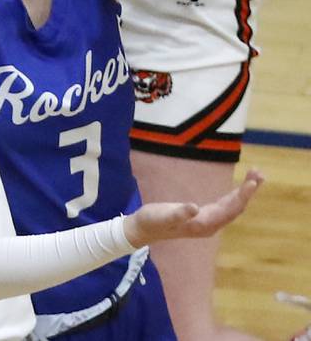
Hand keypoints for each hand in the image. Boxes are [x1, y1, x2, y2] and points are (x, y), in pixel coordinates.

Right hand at [123, 168, 263, 247]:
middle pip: (236, 208)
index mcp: (203, 224)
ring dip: (244, 193)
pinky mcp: (203, 216)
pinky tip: (240, 190)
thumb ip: (178, 213)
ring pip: (233, 207)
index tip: (252, 182)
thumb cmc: (152, 221)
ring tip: (255, 176)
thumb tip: (194, 207)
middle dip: (248, 191)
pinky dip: (235, 195)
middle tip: (259, 173)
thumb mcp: (162, 216)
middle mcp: (210, 225)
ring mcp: (208, 222)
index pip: (229, 209)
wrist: (144, 230)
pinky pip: (226, 206)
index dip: (242, 195)